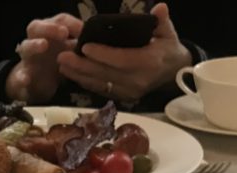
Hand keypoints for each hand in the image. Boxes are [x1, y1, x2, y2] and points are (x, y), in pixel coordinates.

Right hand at [5, 13, 82, 103]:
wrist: (36, 86)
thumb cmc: (55, 63)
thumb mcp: (69, 54)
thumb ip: (79, 46)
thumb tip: (97, 41)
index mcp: (50, 34)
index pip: (59, 20)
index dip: (70, 23)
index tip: (83, 29)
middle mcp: (36, 42)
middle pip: (37, 27)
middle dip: (50, 28)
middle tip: (63, 33)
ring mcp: (28, 60)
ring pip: (26, 47)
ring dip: (34, 45)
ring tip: (43, 45)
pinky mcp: (22, 77)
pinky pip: (19, 76)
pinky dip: (21, 78)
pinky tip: (26, 80)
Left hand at [56, 4, 191, 102]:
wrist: (174, 74)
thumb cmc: (168, 48)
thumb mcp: (168, 32)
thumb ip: (162, 21)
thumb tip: (160, 8)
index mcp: (149, 63)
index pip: (122, 59)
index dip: (103, 54)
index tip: (85, 46)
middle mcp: (138, 81)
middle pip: (106, 74)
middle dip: (82, 66)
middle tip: (63, 56)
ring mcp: (130, 92)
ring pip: (101, 84)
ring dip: (80, 76)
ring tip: (62, 65)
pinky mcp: (124, 98)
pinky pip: (102, 90)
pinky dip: (86, 83)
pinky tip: (73, 74)